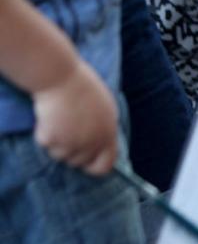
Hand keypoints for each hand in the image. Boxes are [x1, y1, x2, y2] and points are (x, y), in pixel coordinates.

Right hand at [32, 59, 118, 174]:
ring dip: (56, 142)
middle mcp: (93, 142)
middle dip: (70, 151)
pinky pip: (45, 144)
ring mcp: (73, 142)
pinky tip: (48, 117)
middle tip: (65, 131)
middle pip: (79, 162)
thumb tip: (99, 144)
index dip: (94, 166)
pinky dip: (43, 133)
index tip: (86, 163)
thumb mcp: (105, 108)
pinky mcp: (53, 139)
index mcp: (109, 133)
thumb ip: (103, 128)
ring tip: (57, 120)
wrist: (60, 76)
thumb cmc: (82, 86)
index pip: (106, 164)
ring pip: (60, 155)